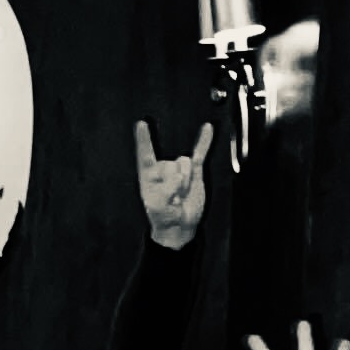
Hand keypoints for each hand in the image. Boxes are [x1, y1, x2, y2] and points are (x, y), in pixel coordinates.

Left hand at [134, 116, 215, 250]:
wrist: (179, 224)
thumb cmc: (163, 216)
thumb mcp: (158, 206)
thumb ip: (165, 190)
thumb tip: (178, 176)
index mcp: (149, 175)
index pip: (145, 154)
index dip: (144, 139)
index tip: (141, 125)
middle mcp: (163, 168)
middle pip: (171, 163)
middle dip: (176, 181)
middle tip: (174, 197)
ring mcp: (179, 168)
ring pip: (185, 163)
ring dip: (186, 181)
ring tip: (182, 193)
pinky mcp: (194, 171)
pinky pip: (199, 153)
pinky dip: (204, 141)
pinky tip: (207, 129)